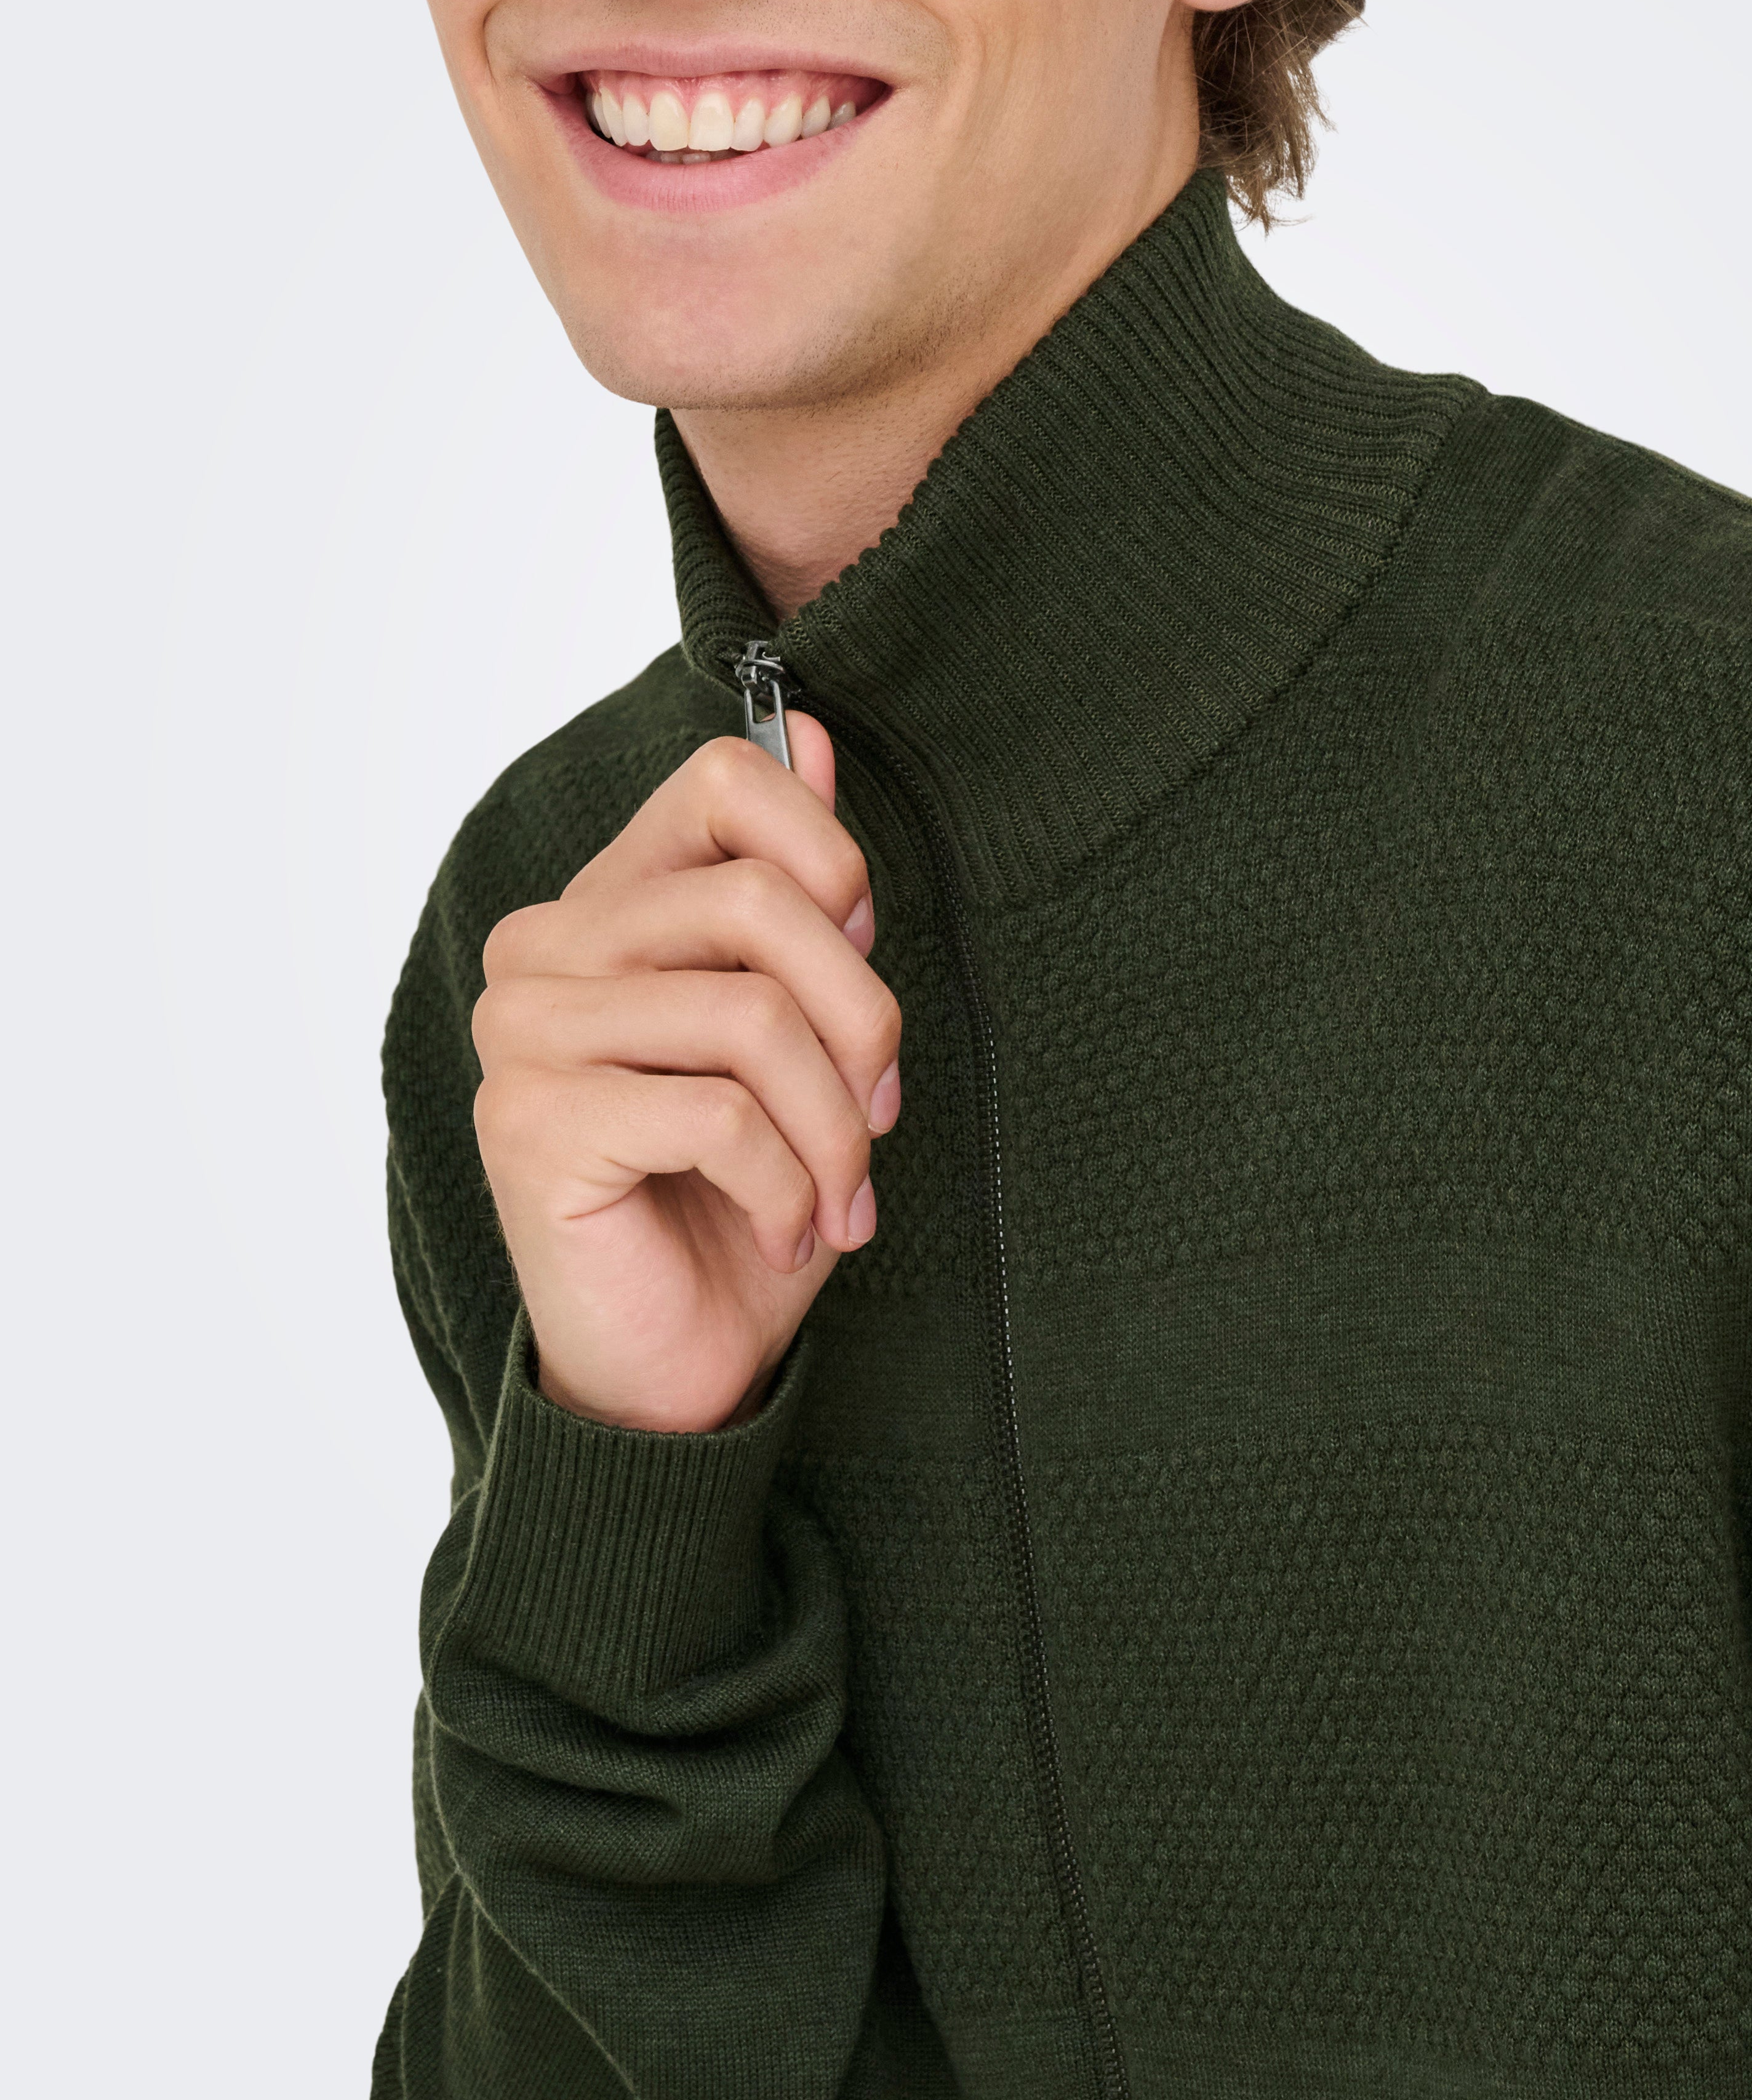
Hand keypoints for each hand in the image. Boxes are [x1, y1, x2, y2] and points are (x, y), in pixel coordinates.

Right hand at [470, 715, 900, 1431]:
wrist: (681, 1366)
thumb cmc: (744, 1195)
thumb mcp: (801, 1032)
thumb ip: (793, 885)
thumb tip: (810, 733)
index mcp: (605, 904)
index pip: (722, 783)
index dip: (829, 858)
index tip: (861, 954)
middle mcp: (543, 949)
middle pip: (756, 899)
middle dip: (861, 1018)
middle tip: (881, 1114)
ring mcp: (523, 1034)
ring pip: (749, 1015)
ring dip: (834, 1126)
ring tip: (842, 1196)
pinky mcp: (531, 1125)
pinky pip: (717, 1114)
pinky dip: (789, 1185)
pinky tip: (789, 1232)